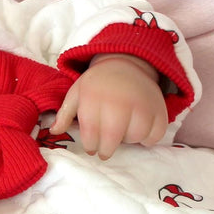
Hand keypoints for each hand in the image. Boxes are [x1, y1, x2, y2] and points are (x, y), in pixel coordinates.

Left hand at [51, 54, 167, 159]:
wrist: (127, 63)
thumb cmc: (98, 83)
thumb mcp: (76, 93)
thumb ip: (65, 114)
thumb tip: (54, 132)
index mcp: (95, 98)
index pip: (91, 134)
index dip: (90, 145)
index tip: (91, 146)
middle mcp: (119, 101)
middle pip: (112, 139)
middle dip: (106, 150)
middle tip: (104, 149)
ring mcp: (142, 104)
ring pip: (135, 137)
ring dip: (128, 139)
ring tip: (122, 131)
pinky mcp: (159, 109)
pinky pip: (155, 135)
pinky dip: (148, 137)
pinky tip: (139, 128)